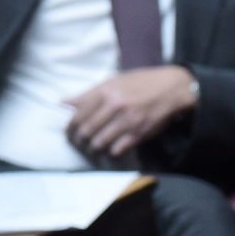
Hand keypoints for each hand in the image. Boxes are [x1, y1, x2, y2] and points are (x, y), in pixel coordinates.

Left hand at [65, 66, 197, 157]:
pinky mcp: (139, 133)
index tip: (69, 134)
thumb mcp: (113, 82)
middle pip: (87, 130)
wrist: (171, 88)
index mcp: (105, 92)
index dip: (70, 128)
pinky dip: (111, 153)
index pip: (79, 114)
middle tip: (79, 145)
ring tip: (93, 150)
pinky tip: (111, 152)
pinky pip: (118, 149)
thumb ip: (88, 94)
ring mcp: (127, 121)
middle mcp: (114, 106)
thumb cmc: (140, 83)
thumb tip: (63, 102)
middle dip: (79, 141)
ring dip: (94, 149)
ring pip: (100, 142)